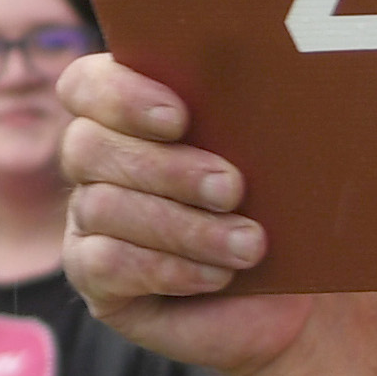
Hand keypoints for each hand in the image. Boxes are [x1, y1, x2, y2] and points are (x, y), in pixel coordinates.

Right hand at [55, 56, 319, 375]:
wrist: (289, 292)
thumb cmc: (281, 206)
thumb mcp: (272, 157)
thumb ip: (249, 118)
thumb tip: (259, 94)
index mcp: (128, 112)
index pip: (86, 84)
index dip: (120, 95)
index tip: (180, 117)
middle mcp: (96, 162)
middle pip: (88, 146)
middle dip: (166, 168)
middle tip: (232, 189)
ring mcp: (87, 221)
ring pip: (101, 207)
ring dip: (182, 227)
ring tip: (247, 245)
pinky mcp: (94, 278)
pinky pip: (105, 264)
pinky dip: (168, 268)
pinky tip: (218, 276)